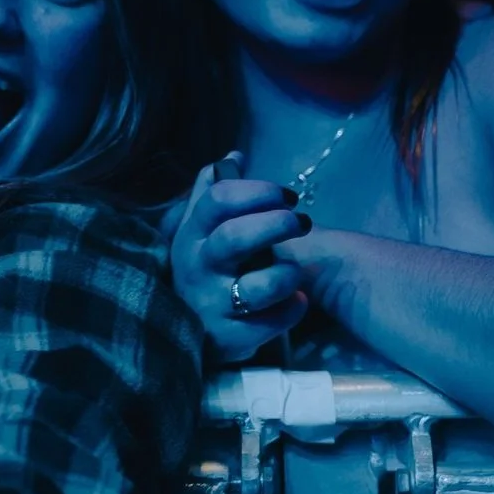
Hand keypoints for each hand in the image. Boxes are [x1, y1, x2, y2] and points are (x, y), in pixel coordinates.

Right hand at [170, 152, 310, 361]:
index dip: (258, 191)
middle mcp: (196, 266)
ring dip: (287, 274)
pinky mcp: (227, 338)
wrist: (190, 330)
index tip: (288, 197)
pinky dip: (291, 311)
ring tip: (296, 273)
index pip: (218, 199)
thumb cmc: (208, 268)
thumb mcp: (203, 230)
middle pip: (235, 237)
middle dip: (276, 225)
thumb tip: (234, 155)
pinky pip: (269, 323)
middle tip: (303, 223)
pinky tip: (296, 302)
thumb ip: (216, 192)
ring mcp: (210, 303)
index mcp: (192, 233)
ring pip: (258, 286)